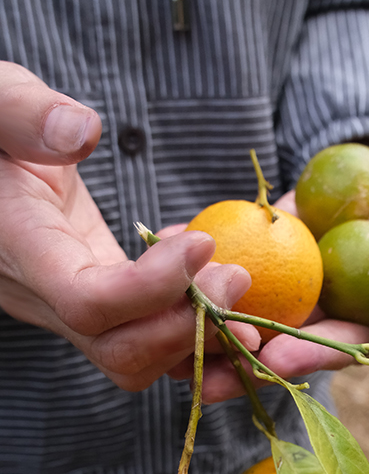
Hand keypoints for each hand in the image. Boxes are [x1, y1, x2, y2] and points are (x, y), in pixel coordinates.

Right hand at [0, 61, 255, 391]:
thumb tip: (80, 132)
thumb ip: (26, 113)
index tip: (204, 243)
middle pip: (120, 350)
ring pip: (139, 359)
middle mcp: (41, 294)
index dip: (152, 287)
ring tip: (241, 287)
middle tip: (238, 275)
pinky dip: (197, 329)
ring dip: (203, 339)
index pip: (87, 301)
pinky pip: (151, 341)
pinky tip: (220, 283)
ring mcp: (69, 310)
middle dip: (189, 325)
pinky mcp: (100, 307)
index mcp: (18, 244)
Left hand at [187, 179, 368, 402]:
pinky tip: (160, 237)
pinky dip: (186, 248)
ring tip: (166, 310)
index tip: (278, 359)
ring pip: (231, 308)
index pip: (327, 352)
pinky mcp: (249, 254)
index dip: (304, 355)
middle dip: (235, 355)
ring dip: (195, 312)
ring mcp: (275, 291)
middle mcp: (307, 323)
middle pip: (268, 344)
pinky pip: (213, 257)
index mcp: (351, 336)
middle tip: (203, 362)